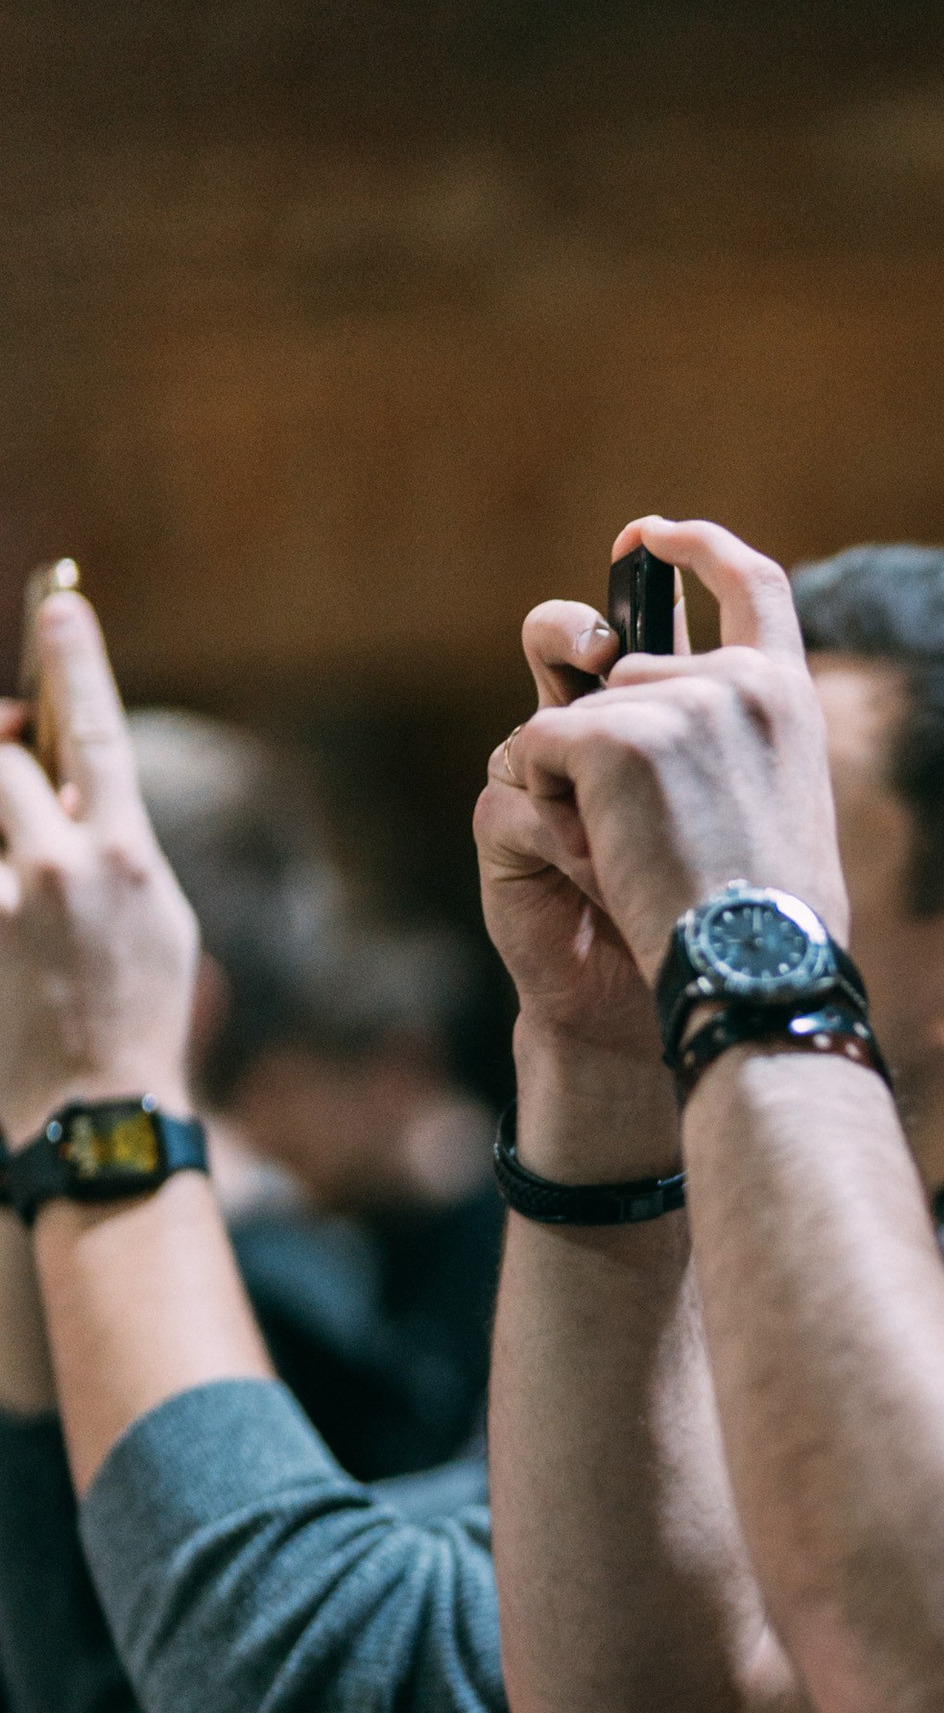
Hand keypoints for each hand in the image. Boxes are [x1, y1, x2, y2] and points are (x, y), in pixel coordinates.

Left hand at [0, 588, 198, 1146]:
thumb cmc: (139, 1019)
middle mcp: (64, 868)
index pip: (95, 730)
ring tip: (20, 848)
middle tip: (6, 750)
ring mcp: (10, 902)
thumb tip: (72, 792)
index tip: (61, 601)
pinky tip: (15, 905)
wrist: (97, 1111)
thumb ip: (115, 847)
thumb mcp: (158, 921)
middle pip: (2, 761)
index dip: (77, 658)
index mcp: (127, 856)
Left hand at [477, 517, 836, 1056]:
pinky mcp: (613, 733)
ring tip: (644, 852)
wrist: (752, 964)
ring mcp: (676, 699)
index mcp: (788, 698)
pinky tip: (603, 849)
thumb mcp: (780, 804)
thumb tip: (644, 689)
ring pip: (579, 714)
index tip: (652, 535)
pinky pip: (540, 745)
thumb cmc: (768, 920)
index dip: (699, 548)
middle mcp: (737, 680)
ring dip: (586, 783)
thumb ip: (734, 736)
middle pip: (629, 673)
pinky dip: (552, 801)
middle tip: (650, 833)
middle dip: (612, 743)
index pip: (753, 584)